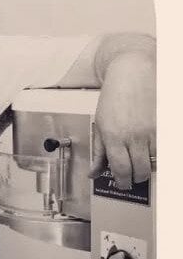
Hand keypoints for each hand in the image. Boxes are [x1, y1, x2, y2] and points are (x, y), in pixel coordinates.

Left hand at [90, 50, 155, 189]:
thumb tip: (94, 172)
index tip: (122, 184)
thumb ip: (98, 150)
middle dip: (135, 178)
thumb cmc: (115, 96)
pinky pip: (163, 152)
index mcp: (113, 135)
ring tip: (139, 160)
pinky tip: (149, 149)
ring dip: (146, 167)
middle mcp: (133, 136)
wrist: (133, 73)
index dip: (122, 182)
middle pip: (139, 171)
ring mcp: (152, 132)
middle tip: (131, 176)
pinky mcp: (165, 129)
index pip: (120, 170)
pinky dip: (157, 155)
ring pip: (154, 164)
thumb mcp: (100, 123)